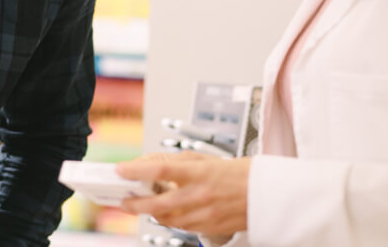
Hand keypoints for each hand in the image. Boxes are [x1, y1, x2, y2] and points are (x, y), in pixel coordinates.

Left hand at [116, 152, 250, 235]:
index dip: (137, 170)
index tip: (121, 170)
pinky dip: (169, 219)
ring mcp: (204, 215)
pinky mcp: (208, 228)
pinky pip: (181, 226)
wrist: (266, 195)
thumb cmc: (238, 173)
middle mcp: (200, 196)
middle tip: (123, 200)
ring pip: (166, 218)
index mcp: (200, 173)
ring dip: (151, 212)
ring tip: (141, 204)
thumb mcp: (205, 159)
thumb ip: (174, 162)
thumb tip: (148, 163)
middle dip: (135, 204)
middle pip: (157, 203)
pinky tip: (165, 211)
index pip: (161, 170)